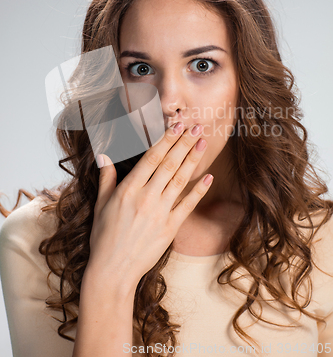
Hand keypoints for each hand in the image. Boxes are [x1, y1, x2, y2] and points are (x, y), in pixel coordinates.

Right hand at [87, 122, 213, 288]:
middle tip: (196, 126)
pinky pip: (187, 205)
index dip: (165, 140)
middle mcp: (146, 198)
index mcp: (128, 189)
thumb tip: (103, 155)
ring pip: (179, 180)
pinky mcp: (170, 228)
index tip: (176, 125)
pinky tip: (208, 176)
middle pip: (169, 164)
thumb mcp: (101, 204)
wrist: (113, 269)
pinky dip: (199, 190)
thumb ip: (106, 177)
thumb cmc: (104, 236)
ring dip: (192, 160)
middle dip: (184, 143)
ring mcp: (160, 213)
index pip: (151, 158)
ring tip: (202, 142)